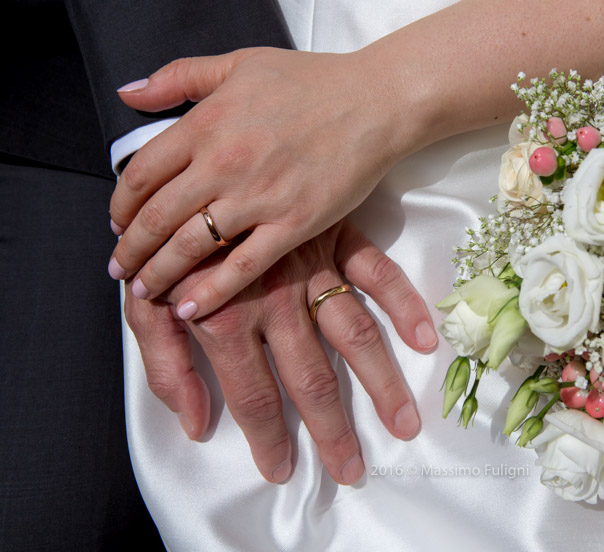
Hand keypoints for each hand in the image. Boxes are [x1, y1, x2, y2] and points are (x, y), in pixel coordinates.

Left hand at [108, 47, 425, 321]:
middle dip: (131, 249)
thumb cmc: (311, 80)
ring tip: (144, 291)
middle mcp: (224, 163)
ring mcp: (259, 197)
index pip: (141, 173)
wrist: (375, 102)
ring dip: (159, 273)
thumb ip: (178, 77)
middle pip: (157, 217)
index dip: (121, 205)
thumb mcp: (239, 63)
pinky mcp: (294, 224)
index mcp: (206, 123)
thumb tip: (127, 93)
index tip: (117, 223)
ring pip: (191, 246)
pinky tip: (188, 309)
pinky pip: (242, 267)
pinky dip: (211, 293)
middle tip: (120, 268)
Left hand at [125, 219, 437, 483]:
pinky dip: (404, 302)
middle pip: (312, 379)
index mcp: (226, 318)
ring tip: (404, 424)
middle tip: (352, 469)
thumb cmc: (168, 246)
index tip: (282, 470)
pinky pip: (376, 272)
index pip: (253, 395)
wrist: (192, 168)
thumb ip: (165, 368)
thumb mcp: (143, 305)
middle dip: (333, 430)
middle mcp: (275, 300)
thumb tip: (198, 424)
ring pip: (353, 335)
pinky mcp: (334, 238)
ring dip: (381, 382)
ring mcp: (311, 268)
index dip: (268, 439)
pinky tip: (424, 339)